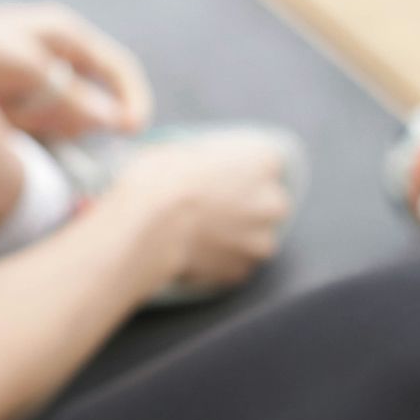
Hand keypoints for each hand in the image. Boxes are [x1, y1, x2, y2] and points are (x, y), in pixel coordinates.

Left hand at [0, 2, 153, 139]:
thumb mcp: (31, 69)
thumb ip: (74, 96)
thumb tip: (115, 118)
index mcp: (66, 37)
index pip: (118, 69)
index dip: (132, 99)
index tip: (133, 131)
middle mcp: (57, 57)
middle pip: (93, 100)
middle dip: (75, 115)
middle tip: (33, 113)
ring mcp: (37, 82)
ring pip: (67, 117)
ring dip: (47, 122)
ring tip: (8, 107)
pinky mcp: (17, 104)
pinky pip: (41, 126)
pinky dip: (31, 128)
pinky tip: (3, 117)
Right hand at [100, 131, 293, 296]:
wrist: (147, 227)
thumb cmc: (159, 179)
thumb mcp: (181, 150)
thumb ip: (206, 160)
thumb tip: (200, 167)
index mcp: (264, 161)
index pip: (267, 161)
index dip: (242, 168)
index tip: (222, 173)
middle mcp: (273, 201)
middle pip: (268, 201)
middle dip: (246, 204)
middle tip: (211, 205)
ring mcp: (260, 240)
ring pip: (254, 236)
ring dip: (235, 235)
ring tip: (200, 232)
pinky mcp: (242, 270)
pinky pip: (235, 261)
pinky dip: (221, 258)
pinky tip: (195, 251)